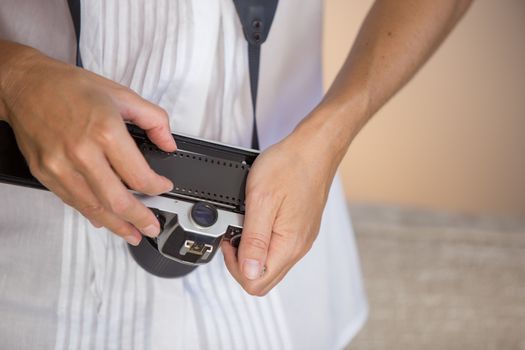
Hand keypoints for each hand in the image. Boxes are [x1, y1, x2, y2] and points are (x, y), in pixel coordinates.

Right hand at [0, 42, 175, 244]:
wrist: (25, 84)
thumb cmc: (70, 87)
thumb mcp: (122, 94)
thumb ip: (153, 119)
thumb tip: (169, 144)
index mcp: (105, 131)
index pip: (138, 175)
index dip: (156, 187)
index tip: (163, 187)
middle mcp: (82, 152)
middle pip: (117, 200)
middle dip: (140, 219)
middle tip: (152, 227)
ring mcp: (60, 166)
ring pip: (93, 208)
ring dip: (116, 225)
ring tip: (132, 234)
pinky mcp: (44, 173)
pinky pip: (73, 201)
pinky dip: (91, 213)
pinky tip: (104, 219)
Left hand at [221, 124, 338, 295]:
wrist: (314, 148)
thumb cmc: (290, 166)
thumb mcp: (261, 200)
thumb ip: (254, 240)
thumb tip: (249, 272)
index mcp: (289, 244)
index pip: (256, 282)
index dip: (234, 267)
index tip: (229, 240)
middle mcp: (298, 247)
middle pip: (264, 278)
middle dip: (241, 262)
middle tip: (234, 234)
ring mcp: (302, 238)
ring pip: (271, 262)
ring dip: (252, 249)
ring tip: (246, 222)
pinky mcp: (302, 228)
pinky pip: (279, 247)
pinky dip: (263, 239)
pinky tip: (259, 218)